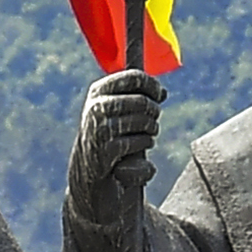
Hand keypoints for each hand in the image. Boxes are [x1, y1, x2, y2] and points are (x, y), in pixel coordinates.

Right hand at [68, 70, 164, 234]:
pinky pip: (141, 142)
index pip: (134, 78)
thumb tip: (161, 89)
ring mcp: (99, 129)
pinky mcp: (106, 150)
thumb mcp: (116, 108)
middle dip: (153, 114)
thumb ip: (135, 92)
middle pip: (143, 102)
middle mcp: (95, 107)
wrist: (89, 173)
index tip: (160, 96)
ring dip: (151, 132)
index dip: (153, 86)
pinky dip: (145, 147)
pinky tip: (134, 153)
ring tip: (142, 139)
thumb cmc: (110, 136)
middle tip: (150, 123)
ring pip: (145, 122)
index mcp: (98, 91)